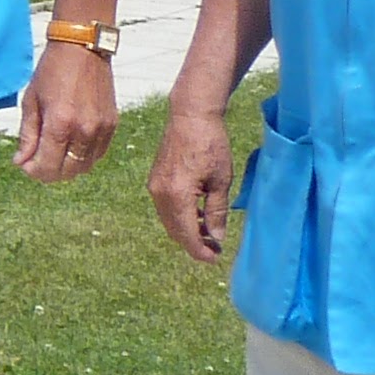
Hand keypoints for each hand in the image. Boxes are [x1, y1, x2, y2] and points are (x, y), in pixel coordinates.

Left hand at [15, 40, 115, 182]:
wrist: (82, 49)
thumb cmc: (52, 71)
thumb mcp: (31, 101)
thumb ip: (27, 135)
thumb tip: (21, 161)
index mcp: (60, 123)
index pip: (48, 166)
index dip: (33, 172)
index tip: (24, 165)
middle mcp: (84, 129)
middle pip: (67, 172)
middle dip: (48, 172)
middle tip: (36, 162)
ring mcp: (101, 128)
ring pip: (84, 167)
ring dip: (66, 167)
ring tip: (52, 154)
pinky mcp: (112, 124)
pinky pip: (98, 154)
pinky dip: (83, 157)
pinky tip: (70, 146)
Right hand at [150, 97, 239, 261]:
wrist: (190, 116)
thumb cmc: (210, 144)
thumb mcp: (220, 181)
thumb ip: (216, 212)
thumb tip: (216, 237)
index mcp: (177, 196)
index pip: (186, 234)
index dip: (200, 251)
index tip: (215, 258)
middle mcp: (160, 194)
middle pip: (174, 231)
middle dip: (193, 243)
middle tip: (214, 249)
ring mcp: (154, 186)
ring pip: (168, 220)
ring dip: (186, 230)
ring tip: (208, 233)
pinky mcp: (155, 179)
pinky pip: (166, 208)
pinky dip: (180, 217)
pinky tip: (197, 215)